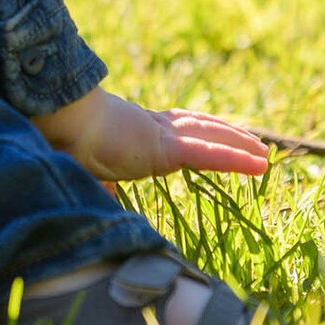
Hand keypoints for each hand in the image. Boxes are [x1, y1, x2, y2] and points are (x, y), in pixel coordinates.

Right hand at [32, 88, 271, 182]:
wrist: (60, 125)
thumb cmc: (66, 144)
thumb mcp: (89, 170)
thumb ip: (103, 185)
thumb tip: (105, 199)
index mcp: (137, 131)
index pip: (179, 130)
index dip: (203, 132)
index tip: (219, 136)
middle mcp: (155, 127)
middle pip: (204, 128)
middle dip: (231, 134)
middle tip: (255, 144)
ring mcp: (163, 135)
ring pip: (213, 138)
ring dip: (242, 145)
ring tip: (264, 154)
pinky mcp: (167, 147)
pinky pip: (210, 154)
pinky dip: (236, 158)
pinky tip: (258, 164)